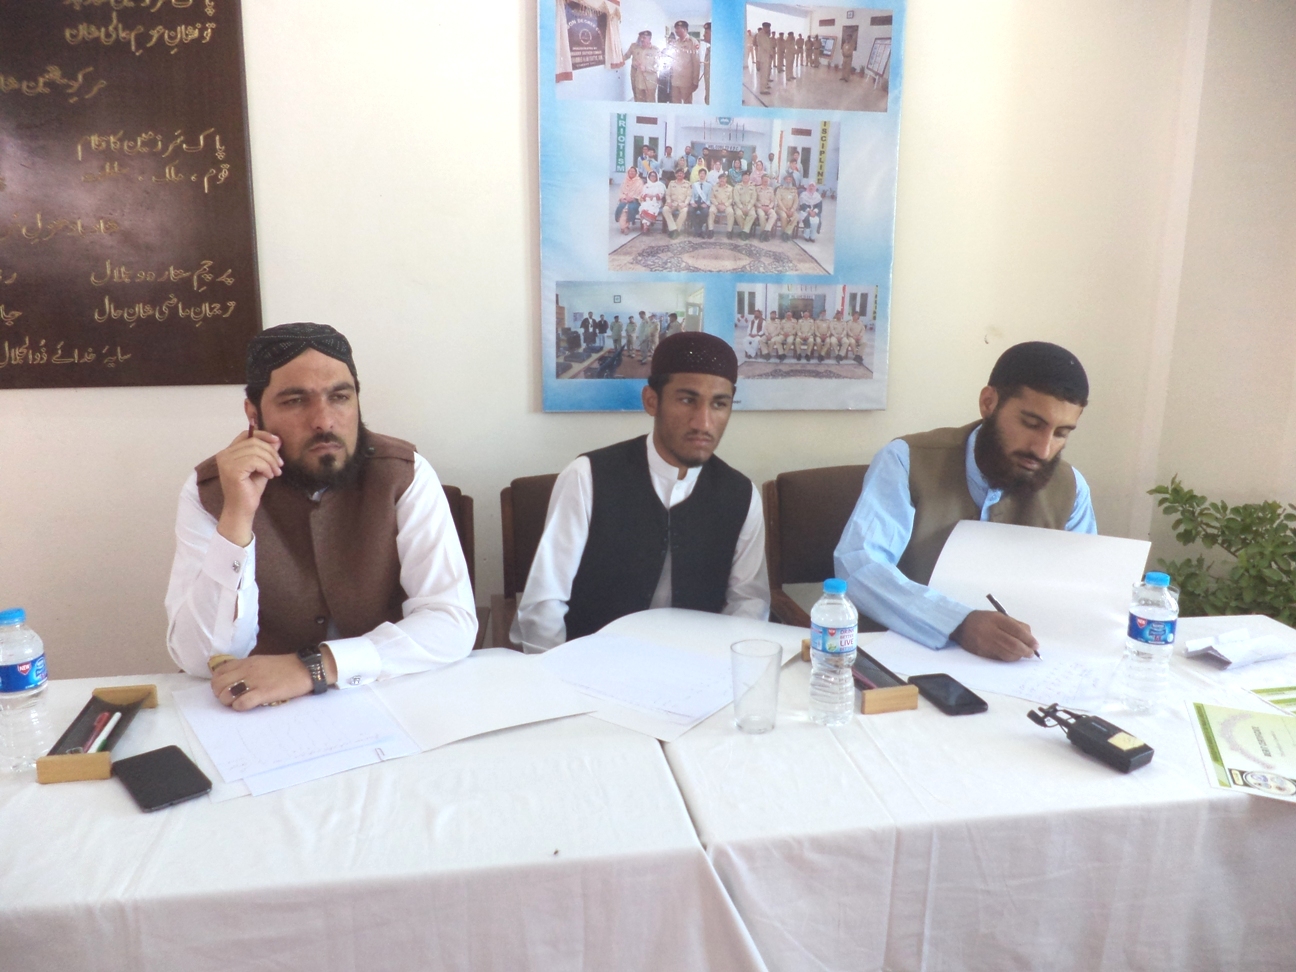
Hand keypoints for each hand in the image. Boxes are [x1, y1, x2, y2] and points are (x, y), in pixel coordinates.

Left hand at [210, 649, 336, 710]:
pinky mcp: (264, 693)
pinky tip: (247, 705)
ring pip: (225, 694)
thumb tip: (232, 679)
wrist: (305, 668)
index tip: (225, 688)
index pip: (218, 672)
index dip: (217, 683)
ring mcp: (255, 681)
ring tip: (238, 703)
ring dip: (228, 702)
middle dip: (219, 694)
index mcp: (246, 662)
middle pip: (218, 684)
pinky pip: (241, 703)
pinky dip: (240, 707)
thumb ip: (246, 668)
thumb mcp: (261, 662)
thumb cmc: (285, 667)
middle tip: (230, 698)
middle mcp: (247, 670)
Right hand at [214, 428, 282, 545]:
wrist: (242, 509)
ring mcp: (226, 462)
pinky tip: (269, 476)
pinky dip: (266, 467)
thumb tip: (277, 440)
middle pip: (253, 442)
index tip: (277, 440)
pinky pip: (255, 461)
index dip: (263, 435)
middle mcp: (224, 455)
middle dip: (271, 452)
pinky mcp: (232, 470)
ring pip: (256, 451)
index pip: (246, 434)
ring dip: (271, 461)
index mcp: (228, 452)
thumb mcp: (261, 467)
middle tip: (279, 465)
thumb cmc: (250, 490)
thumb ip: (266, 454)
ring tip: (276, 472)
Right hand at [951, 610, 1038, 661]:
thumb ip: (1014, 625)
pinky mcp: (982, 652)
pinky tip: (1012, 656)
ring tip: (1023, 654)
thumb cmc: (983, 620)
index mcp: (996, 619)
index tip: (1036, 645)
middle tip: (1031, 653)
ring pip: (1007, 653)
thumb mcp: (998, 616)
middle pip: (1013, 644)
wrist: (960, 626)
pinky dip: (1009, 658)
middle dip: (1026, 650)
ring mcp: (985, 643)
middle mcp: (990, 631)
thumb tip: (1030, 638)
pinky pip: (999, 657)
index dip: (1028, 639)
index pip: (1016, 630)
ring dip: (1018, 656)